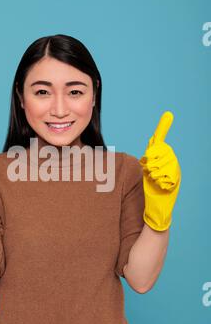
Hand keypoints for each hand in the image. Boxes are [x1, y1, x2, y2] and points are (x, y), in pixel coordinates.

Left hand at [139, 111, 180, 230]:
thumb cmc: (152, 190)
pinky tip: (159, 186)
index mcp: (165, 158)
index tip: (167, 114)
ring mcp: (174, 171)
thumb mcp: (148, 171)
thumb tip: (149, 143)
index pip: (161, 141)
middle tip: (150, 172)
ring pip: (158, 164)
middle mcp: (172, 162)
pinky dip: (158, 181)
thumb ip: (149, 158)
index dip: (163, 127)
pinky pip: (162, 175)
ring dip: (152, 174)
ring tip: (155, 181)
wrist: (159, 208)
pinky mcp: (175, 180)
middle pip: (157, 152)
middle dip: (150, 162)